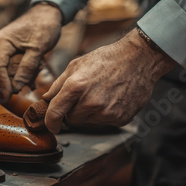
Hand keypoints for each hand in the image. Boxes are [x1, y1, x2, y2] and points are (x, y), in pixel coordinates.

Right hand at [0, 3, 61, 99]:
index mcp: (2, 41)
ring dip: (11, 79)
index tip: (9, 96)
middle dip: (4, 83)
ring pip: (1, 69)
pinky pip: (8, 65)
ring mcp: (3, 46)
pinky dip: (17, 73)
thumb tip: (16, 86)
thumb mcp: (38, 49)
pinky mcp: (9, 49)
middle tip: (16, 94)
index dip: (2, 83)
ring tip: (27, 86)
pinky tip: (29, 79)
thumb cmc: (44, 26)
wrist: (49, 13)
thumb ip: (26, 68)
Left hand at [43, 29, 177, 132]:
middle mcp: (90, 102)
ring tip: (101, 94)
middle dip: (74, 110)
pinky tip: (112, 99)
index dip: (50, 122)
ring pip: (88, 121)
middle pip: (72, 119)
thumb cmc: (106, 59)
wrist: (139, 59)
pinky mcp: (120, 119)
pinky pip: (104, 123)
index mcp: (76, 86)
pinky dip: (105, 114)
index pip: (55, 113)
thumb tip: (47, 98)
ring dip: (90, 112)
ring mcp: (106, 112)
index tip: (52, 126)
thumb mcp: (77, 64)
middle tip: (86, 95)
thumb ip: (58, 84)